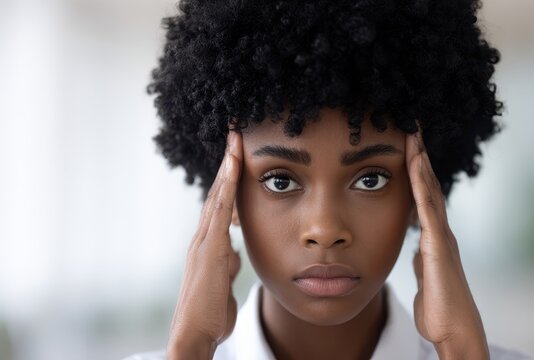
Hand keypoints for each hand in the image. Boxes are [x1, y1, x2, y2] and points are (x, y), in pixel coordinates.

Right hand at [167, 130, 242, 358]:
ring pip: (216, 196)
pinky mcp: (209, 249)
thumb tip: (234, 251)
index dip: (229, 177)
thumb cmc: (210, 309)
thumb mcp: (223, 279)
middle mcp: (203, 237)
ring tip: (235, 141)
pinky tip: (234, 168)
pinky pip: (219, 211)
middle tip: (235, 134)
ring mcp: (204, 241)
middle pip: (216, 192)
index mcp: (209, 242)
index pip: (221, 203)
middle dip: (227, 163)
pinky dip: (226, 187)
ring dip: (227, 167)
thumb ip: (227, 261)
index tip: (239, 154)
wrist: (195, 332)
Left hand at [406, 128, 488, 358]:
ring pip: (431, 192)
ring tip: (414, 137)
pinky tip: (416, 165)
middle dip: (420, 158)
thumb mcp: (426, 274)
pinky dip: (423, 185)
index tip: (406, 147)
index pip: (423, 197)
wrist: (454, 329)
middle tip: (412, 128)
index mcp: (434, 237)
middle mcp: (440, 232)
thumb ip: (422, 258)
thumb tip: (417, 249)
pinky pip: (429, 209)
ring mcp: (442, 237)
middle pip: (429, 187)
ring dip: (421, 163)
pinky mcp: (439, 246)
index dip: (416, 172)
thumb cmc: (439, 306)